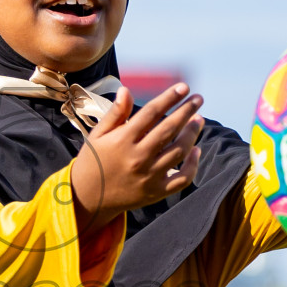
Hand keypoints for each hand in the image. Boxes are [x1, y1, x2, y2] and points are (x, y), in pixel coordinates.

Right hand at [70, 84, 203, 229]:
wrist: (88, 199)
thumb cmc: (93, 162)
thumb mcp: (98, 135)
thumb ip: (115, 113)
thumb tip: (126, 90)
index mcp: (122, 140)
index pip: (152, 113)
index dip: (169, 97)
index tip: (184, 87)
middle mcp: (138, 158)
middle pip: (169, 129)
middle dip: (187, 111)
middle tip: (198, 99)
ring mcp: (149, 176)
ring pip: (179, 151)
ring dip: (192, 133)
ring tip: (198, 119)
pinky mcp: (156, 192)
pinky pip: (182, 179)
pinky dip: (193, 165)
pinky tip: (196, 150)